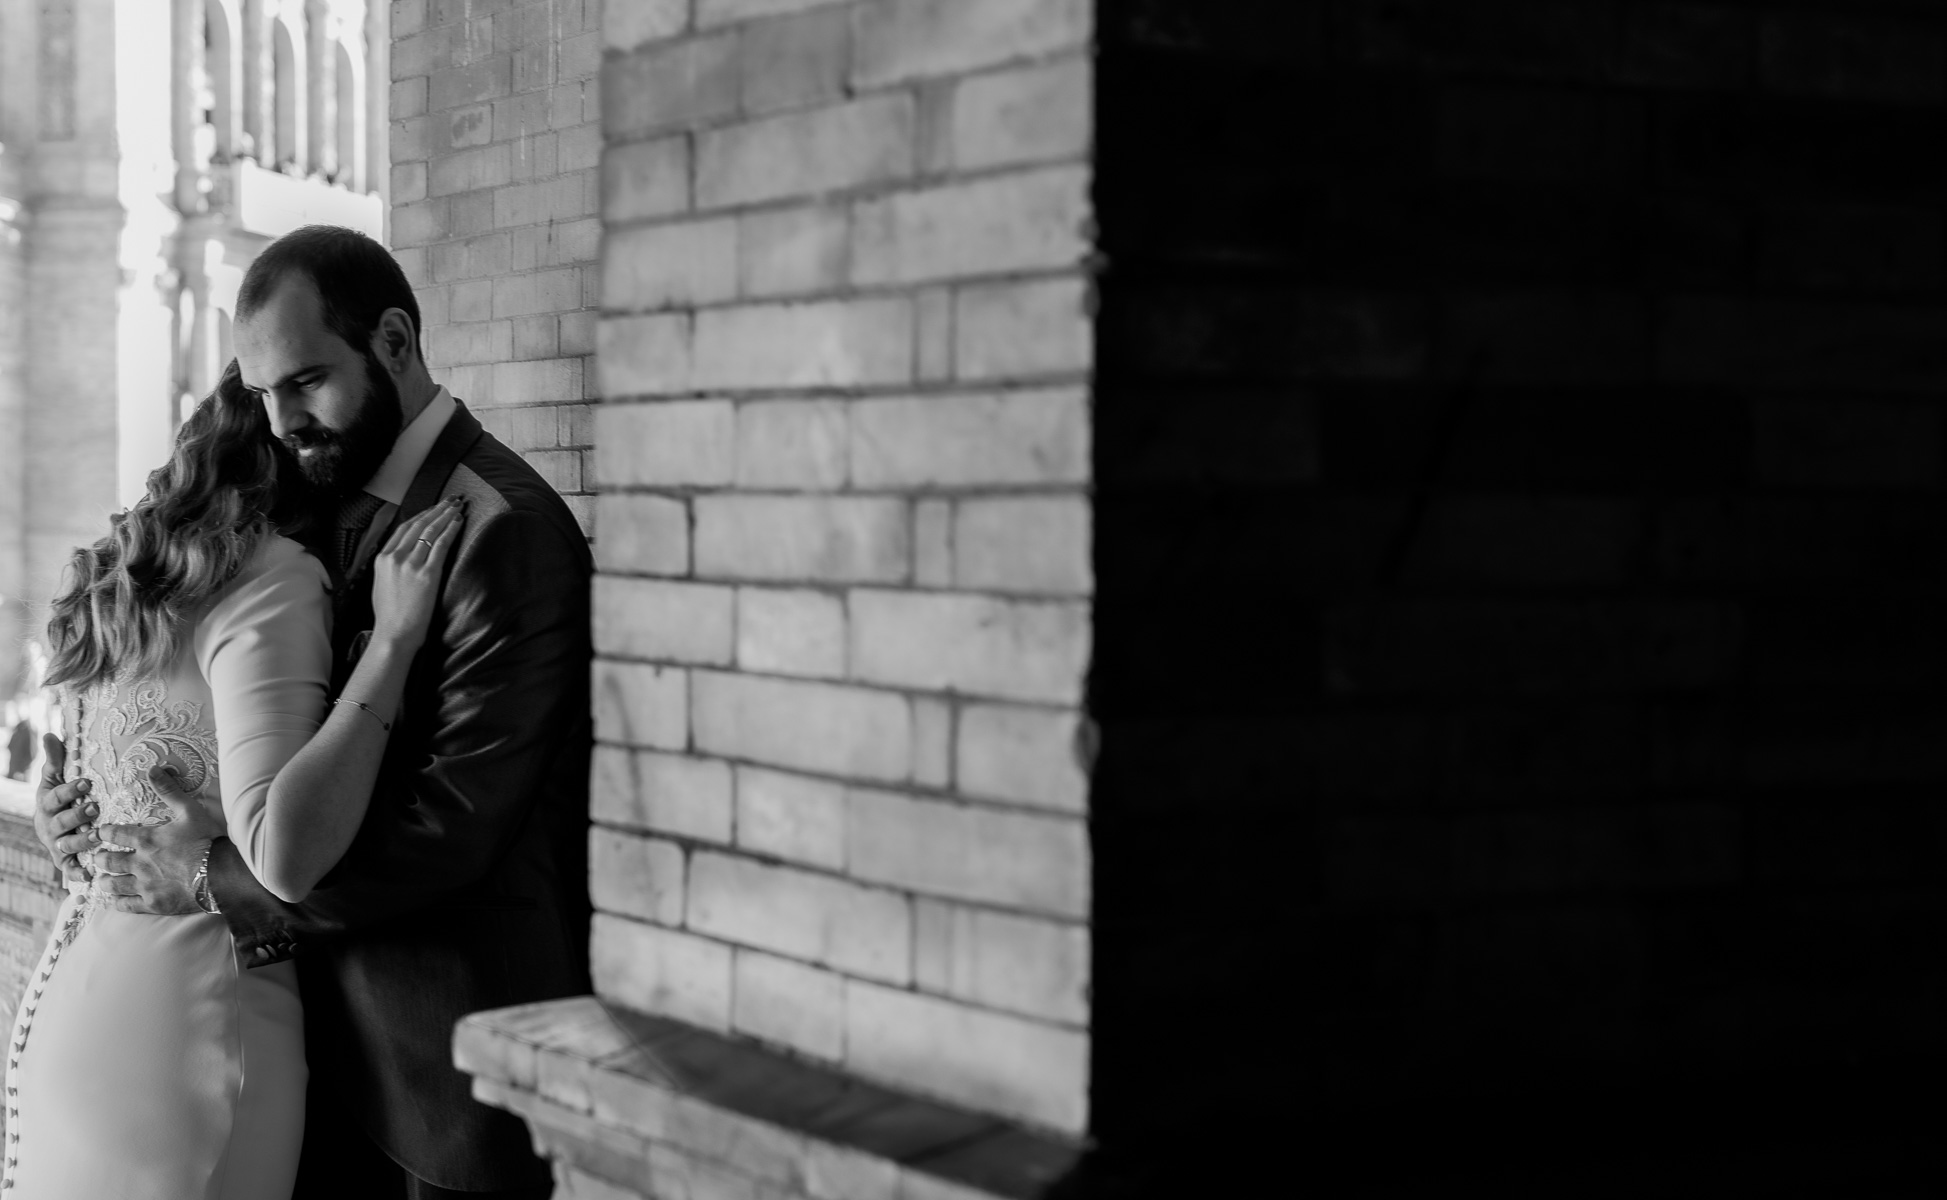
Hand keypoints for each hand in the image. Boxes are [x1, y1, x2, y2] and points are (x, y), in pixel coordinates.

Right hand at [32, 735, 96, 883]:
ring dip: (82, 841)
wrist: (55, 826)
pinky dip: (78, 873)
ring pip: (67, 845)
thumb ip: (55, 760)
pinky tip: (91, 875)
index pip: (55, 796)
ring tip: (99, 835)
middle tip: (95, 808)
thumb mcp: (56, 778)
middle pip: (60, 822)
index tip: (86, 782)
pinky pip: (70, 869)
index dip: (69, 790)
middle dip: (76, 816)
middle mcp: (49, 826)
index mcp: (47, 804)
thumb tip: (50, 735)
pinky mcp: (65, 861)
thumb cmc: (61, 797)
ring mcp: (57, 844)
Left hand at [89, 764, 224, 914]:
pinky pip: (126, 905)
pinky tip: (114, 900)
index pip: (114, 834)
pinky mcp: (152, 903)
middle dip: (100, 858)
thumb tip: (153, 768)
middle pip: (108, 860)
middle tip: (98, 857)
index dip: (104, 832)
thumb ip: (169, 790)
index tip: (100, 832)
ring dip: (104, 880)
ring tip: (102, 879)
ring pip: (112, 884)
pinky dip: (117, 902)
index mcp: (145, 839)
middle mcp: (138, 862)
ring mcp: (144, 885)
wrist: (220, 874)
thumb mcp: (190, 810)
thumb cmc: (206, 840)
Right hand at [370, 496, 464, 650]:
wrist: (394, 634)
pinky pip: (441, 544)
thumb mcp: (382, 585)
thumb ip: (391, 568)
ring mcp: (410, 564)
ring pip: (431, 531)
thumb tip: (402, 557)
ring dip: (446, 516)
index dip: (421, 515)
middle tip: (451, 500)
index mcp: (382, 559)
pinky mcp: (427, 574)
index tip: (433, 508)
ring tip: (458, 506)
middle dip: (437, 509)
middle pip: (419, 525)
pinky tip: (459, 522)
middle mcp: (395, 557)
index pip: (404, 529)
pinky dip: (451, 530)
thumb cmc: (390, 616)